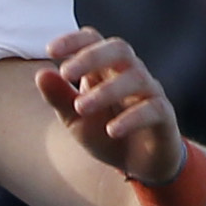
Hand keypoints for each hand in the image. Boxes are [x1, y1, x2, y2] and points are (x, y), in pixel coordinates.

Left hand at [34, 29, 182, 185]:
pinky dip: (132, 118)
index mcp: (105, 68)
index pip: (93, 40)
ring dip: (106, 91)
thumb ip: (58, 97)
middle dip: (92, 57)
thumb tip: (41, 74)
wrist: (137, 165)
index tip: (50, 50)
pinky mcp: (164, 115)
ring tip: (81, 108)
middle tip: (66, 72)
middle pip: (119, 49)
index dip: (74, 40)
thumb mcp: (74, 118)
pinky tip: (112, 130)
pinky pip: (153, 108)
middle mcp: (130, 73)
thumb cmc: (104, 133)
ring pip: (135, 78)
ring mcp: (149, 92)